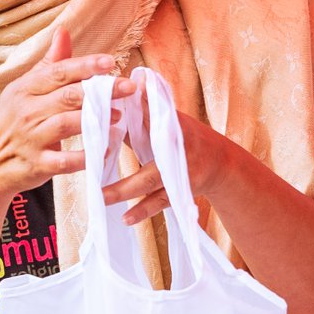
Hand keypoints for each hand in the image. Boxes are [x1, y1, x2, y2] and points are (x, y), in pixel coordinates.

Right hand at [0, 26, 136, 201]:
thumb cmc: (12, 123)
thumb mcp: (23, 90)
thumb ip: (48, 64)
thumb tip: (63, 31)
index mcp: (24, 89)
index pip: (58, 73)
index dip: (85, 66)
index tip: (110, 62)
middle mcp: (26, 111)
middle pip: (67, 96)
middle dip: (101, 91)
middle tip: (129, 87)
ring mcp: (31, 139)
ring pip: (66, 124)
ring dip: (95, 120)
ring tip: (119, 116)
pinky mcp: (38, 165)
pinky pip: (65, 160)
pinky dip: (86, 157)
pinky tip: (105, 150)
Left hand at [100, 102, 235, 225]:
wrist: (221, 162)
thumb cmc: (184, 136)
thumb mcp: (168, 119)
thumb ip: (143, 109)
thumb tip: (115, 93)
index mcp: (171, 125)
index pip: (149, 115)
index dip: (134, 112)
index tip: (109, 112)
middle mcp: (176, 147)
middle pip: (143, 146)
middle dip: (120, 152)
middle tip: (92, 170)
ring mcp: (179, 171)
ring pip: (148, 182)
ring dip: (124, 191)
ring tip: (100, 199)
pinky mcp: (180, 190)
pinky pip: (158, 202)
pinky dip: (142, 211)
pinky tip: (125, 219)